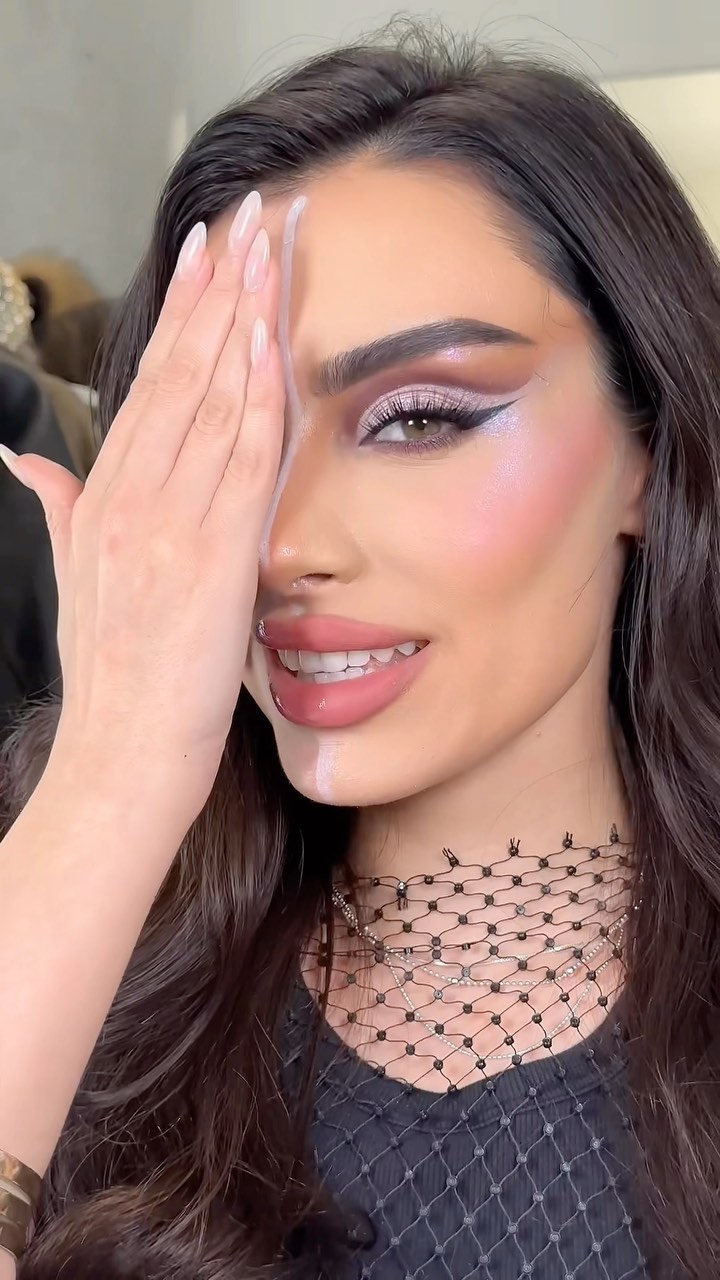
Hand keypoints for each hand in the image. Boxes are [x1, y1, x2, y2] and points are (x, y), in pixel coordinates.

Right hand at [1, 192, 282, 823]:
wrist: (121, 759)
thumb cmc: (113, 678)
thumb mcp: (77, 582)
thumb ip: (59, 509)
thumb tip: (27, 460)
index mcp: (105, 498)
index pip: (151, 385)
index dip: (182, 314)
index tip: (207, 251)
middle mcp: (130, 497)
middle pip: (179, 372)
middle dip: (215, 287)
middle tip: (244, 214)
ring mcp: (167, 523)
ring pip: (209, 398)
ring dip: (242, 317)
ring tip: (266, 246)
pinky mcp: (210, 557)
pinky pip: (238, 459)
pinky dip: (255, 394)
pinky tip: (272, 339)